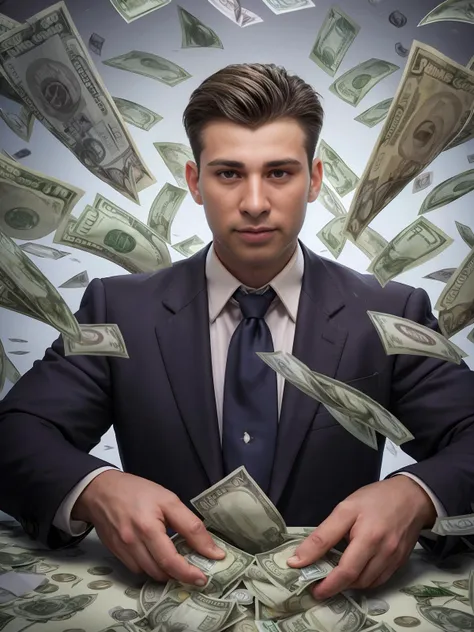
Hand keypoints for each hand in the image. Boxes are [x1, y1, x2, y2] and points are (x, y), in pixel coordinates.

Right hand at [72, 470, 224, 584]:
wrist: (101, 490)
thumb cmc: (138, 491)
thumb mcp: (168, 500)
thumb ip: (190, 525)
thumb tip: (212, 550)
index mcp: (149, 527)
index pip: (172, 559)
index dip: (189, 572)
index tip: (204, 578)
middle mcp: (133, 542)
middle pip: (161, 570)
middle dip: (180, 575)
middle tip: (195, 572)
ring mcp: (123, 550)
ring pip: (149, 574)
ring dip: (166, 573)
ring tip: (178, 564)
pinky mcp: (116, 554)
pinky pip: (137, 570)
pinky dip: (151, 568)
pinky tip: (158, 557)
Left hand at [287, 476, 436, 598]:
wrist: (412, 496)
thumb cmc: (375, 498)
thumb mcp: (345, 509)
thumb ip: (323, 535)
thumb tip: (300, 558)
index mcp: (368, 538)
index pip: (345, 571)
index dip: (328, 584)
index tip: (312, 589)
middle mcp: (384, 553)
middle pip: (357, 581)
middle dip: (337, 586)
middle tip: (319, 583)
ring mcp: (394, 560)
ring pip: (368, 583)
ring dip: (350, 584)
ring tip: (335, 575)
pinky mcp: (400, 562)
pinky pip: (380, 579)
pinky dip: (365, 580)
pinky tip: (355, 570)